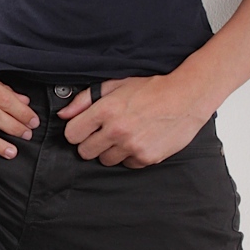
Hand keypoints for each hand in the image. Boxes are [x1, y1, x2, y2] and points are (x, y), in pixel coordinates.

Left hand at [57, 74, 208, 167]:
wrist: (186, 97)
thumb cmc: (152, 88)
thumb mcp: (115, 85)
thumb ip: (85, 100)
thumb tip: (63, 114)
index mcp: (106, 110)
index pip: (71, 135)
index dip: (76, 131)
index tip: (85, 128)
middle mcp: (117, 131)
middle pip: (85, 152)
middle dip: (91, 143)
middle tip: (104, 132)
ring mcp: (132, 146)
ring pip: (105, 160)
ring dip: (111, 150)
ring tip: (124, 135)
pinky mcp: (146, 158)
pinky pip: (127, 164)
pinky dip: (130, 155)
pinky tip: (139, 140)